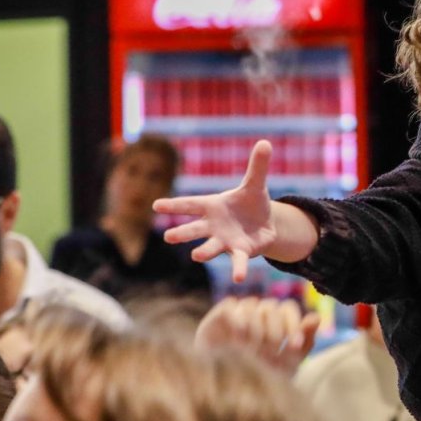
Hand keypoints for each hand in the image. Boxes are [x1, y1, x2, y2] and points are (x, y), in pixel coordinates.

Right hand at [155, 140, 278, 282]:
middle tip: (168, 236)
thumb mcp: (256, 184)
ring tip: (196, 255)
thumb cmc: (251, 203)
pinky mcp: (241, 251)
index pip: (190, 204)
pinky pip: (238, 262)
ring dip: (204, 251)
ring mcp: (225, 240)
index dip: (174, 205)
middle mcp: (214, 225)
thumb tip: (265, 142)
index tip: (156, 205)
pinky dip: (239, 269)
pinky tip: (239, 279)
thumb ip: (258, 166)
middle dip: (182, 232)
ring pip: (211, 246)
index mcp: (212, 206)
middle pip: (195, 228)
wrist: (264, 224)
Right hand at [195, 296, 319, 375]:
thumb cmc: (261, 376)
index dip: (293, 326)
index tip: (294, 347)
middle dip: (275, 331)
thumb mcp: (288, 364)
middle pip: (271, 307)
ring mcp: (239, 312)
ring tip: (252, 351)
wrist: (227, 389)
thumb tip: (316, 317)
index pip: (288, 309)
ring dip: (256, 329)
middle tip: (270, 353)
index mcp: (277, 319)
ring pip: (253, 307)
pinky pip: (232, 307)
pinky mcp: (220, 315)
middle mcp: (258, 312)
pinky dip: (239, 321)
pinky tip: (239, 338)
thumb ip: (305, 341)